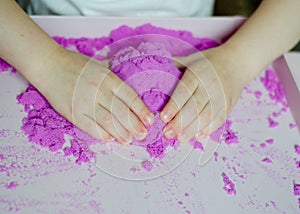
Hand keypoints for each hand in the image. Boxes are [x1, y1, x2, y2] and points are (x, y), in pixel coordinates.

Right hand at [32, 48, 153, 143]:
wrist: (48, 65)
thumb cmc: (75, 65)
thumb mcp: (99, 65)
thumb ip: (113, 76)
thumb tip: (128, 85)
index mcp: (108, 78)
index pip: (130, 97)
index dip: (142, 111)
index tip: (150, 121)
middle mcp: (99, 90)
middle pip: (122, 112)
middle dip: (135, 125)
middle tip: (143, 135)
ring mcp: (86, 101)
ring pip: (108, 121)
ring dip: (121, 133)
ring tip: (130, 141)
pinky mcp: (73, 112)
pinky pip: (90, 126)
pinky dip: (101, 134)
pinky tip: (111, 139)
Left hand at [160, 45, 247, 142]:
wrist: (238, 62)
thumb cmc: (209, 61)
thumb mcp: (192, 58)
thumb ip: (175, 64)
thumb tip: (153, 69)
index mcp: (198, 72)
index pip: (185, 90)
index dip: (174, 105)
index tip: (163, 118)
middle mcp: (210, 84)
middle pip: (195, 106)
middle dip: (180, 122)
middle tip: (167, 133)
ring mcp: (221, 96)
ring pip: (207, 116)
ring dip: (192, 129)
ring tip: (179, 139)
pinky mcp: (228, 105)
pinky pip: (219, 119)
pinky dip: (208, 129)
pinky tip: (197, 136)